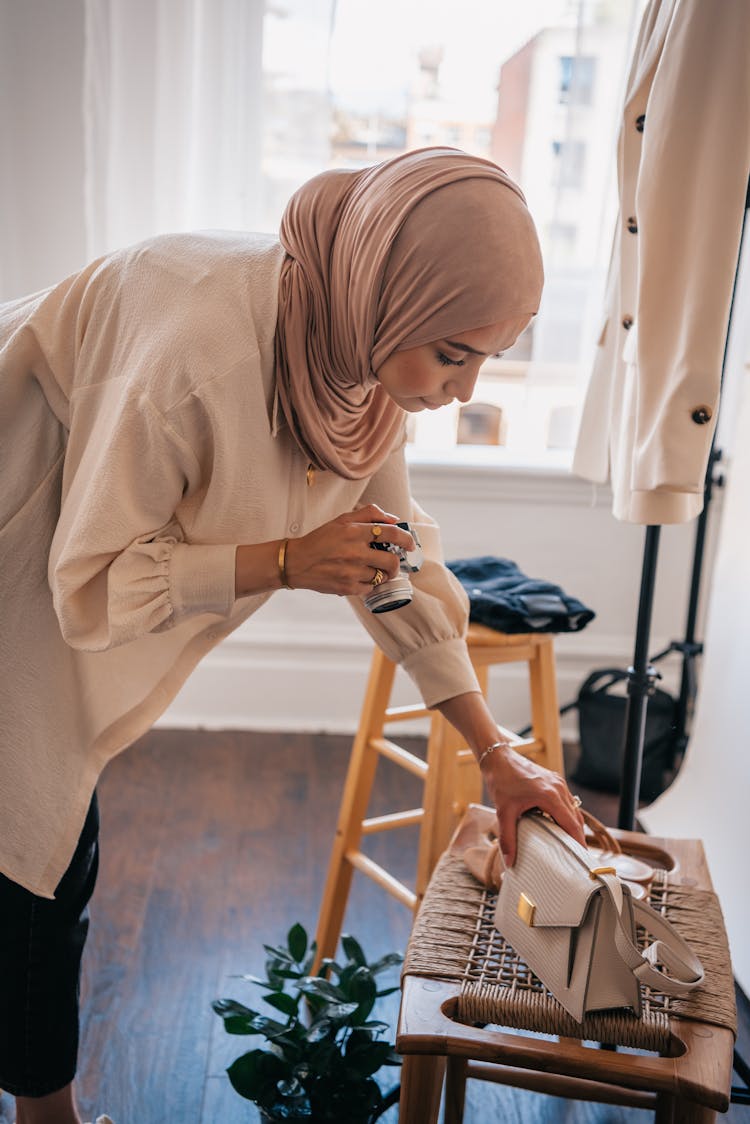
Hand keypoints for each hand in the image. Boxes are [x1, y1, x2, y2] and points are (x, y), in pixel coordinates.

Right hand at [284, 504, 415, 595]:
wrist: (296, 562)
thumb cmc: (320, 540)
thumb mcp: (341, 520)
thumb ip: (368, 514)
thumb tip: (393, 519)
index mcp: (354, 532)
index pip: (390, 533)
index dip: (406, 539)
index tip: (410, 544)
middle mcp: (354, 552)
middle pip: (391, 561)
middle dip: (396, 563)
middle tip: (392, 563)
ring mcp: (351, 572)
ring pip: (381, 576)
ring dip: (382, 574)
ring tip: (374, 570)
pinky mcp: (347, 588)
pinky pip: (370, 588)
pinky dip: (368, 584)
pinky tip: (359, 578)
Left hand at [480, 744, 585, 866]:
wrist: (498, 758)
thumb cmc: (501, 782)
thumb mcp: (503, 812)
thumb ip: (508, 838)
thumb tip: (509, 862)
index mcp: (550, 796)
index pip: (571, 824)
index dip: (578, 842)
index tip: (581, 858)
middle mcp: (559, 788)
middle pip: (576, 818)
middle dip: (577, 836)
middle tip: (575, 855)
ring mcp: (558, 782)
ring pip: (573, 809)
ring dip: (573, 825)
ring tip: (568, 843)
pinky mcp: (555, 780)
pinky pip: (567, 800)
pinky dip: (567, 814)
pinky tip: (558, 824)